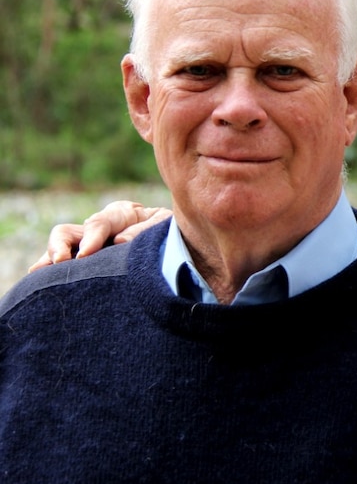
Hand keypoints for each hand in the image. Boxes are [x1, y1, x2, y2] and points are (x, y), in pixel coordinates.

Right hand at [28, 200, 172, 271]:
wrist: (183, 248)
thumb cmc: (174, 236)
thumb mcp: (167, 228)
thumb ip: (145, 232)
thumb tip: (119, 241)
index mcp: (123, 213)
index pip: (101, 222)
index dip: (92, 237)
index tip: (86, 254)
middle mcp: (101, 226)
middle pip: (70, 231)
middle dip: (63, 245)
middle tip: (63, 262)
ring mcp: (90, 243)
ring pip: (61, 244)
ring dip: (51, 256)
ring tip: (43, 272)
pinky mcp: (87, 260)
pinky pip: (62, 262)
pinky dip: (48, 268)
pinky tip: (37, 279)